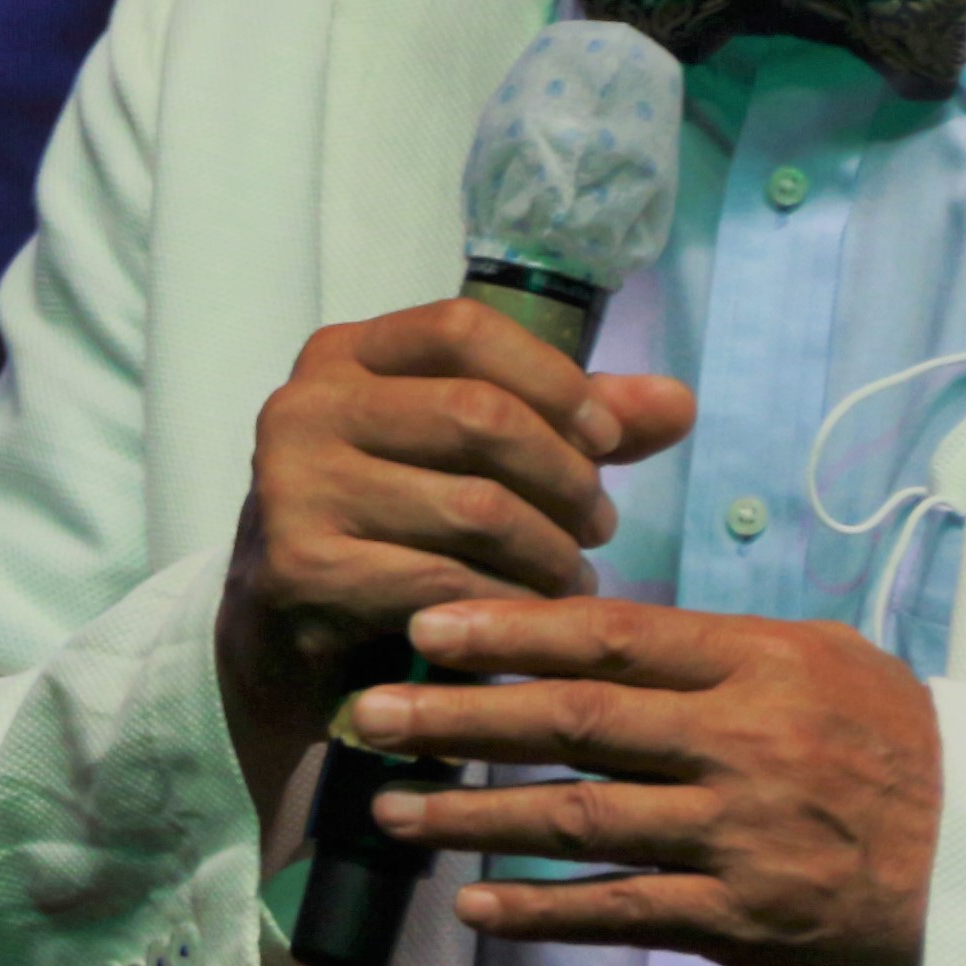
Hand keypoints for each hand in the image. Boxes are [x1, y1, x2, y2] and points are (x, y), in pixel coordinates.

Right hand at [215, 299, 694, 809]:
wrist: (286, 635)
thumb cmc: (394, 527)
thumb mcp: (468, 458)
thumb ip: (565, 425)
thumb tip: (680, 403)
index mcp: (341, 357)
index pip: (462, 330)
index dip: (552, 379)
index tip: (605, 439)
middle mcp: (302, 408)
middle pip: (477, 414)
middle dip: (565, 477)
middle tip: (600, 525)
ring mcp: (292, 487)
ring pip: (474, 507)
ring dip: (551, 553)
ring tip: (573, 576)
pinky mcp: (301, 569)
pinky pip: (446, 581)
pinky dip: (509, 602)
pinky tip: (528, 615)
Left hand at [351, 599, 941, 965]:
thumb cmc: (904, 752)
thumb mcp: (830, 666)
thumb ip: (719, 649)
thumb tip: (603, 628)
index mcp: (762, 667)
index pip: (613, 634)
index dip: (510, 629)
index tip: (425, 628)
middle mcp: (743, 745)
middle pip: (574, 721)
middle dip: (458, 718)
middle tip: (369, 714)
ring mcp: (738, 837)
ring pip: (578, 820)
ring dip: (472, 817)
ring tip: (390, 811)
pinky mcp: (741, 921)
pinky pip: (619, 914)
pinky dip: (540, 912)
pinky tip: (471, 909)